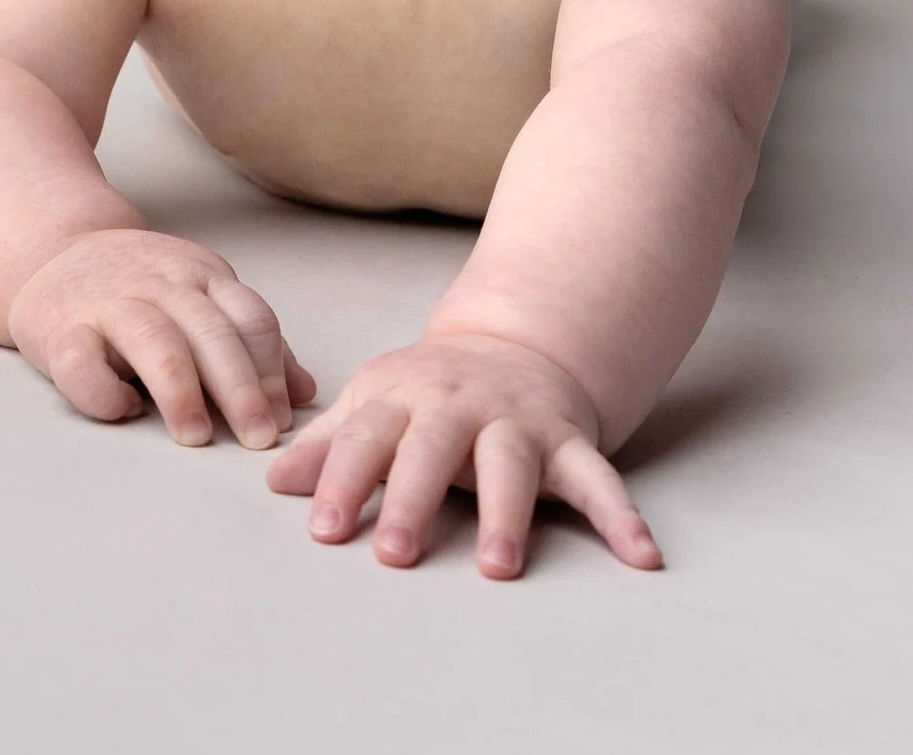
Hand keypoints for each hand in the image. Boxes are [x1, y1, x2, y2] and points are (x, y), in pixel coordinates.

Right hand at [6, 227, 317, 447]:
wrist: (51, 248)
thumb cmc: (138, 286)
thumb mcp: (201, 297)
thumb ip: (250, 341)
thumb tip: (306, 393)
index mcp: (202, 276)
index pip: (251, 318)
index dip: (272, 369)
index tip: (285, 418)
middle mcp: (161, 284)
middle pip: (212, 332)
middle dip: (241, 388)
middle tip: (258, 437)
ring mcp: (110, 303)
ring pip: (156, 342)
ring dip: (182, 392)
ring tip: (198, 436)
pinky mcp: (61, 329)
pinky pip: (83, 363)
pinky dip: (104, 392)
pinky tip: (124, 411)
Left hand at [264, 331, 660, 577]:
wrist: (515, 345)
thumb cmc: (429, 391)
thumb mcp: (373, 402)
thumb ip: (327, 445)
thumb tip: (272, 481)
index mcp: (404, 397)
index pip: (366, 437)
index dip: (342, 479)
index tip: (325, 530)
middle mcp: (460, 406)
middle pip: (433, 450)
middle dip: (414, 500)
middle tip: (395, 554)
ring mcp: (518, 422)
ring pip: (512, 465)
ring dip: (508, 514)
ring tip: (497, 567)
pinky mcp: (568, 440)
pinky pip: (599, 476)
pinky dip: (621, 516)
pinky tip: (641, 554)